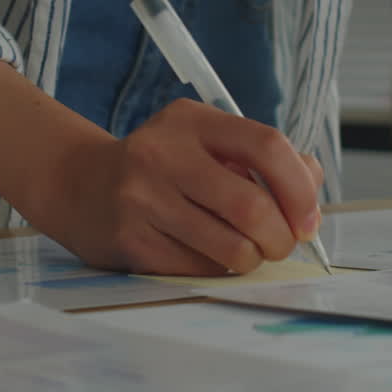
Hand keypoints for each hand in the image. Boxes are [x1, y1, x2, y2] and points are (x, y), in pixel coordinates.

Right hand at [41, 99, 324, 274]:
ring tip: (247, 253)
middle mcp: (163, 153)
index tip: (308, 218)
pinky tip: (207, 257)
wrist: (81, 186)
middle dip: (280, 237)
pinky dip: (218, 271)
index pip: (266, 146)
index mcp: (191, 121)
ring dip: (253, 260)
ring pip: (230, 247)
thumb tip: (311, 187)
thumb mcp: (206, 143)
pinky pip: (199, 270)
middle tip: (281, 245)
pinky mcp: (131, 241)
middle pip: (250, 205)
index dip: (299, 188)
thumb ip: (261, 159)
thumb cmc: (163, 167)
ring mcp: (143, 198)